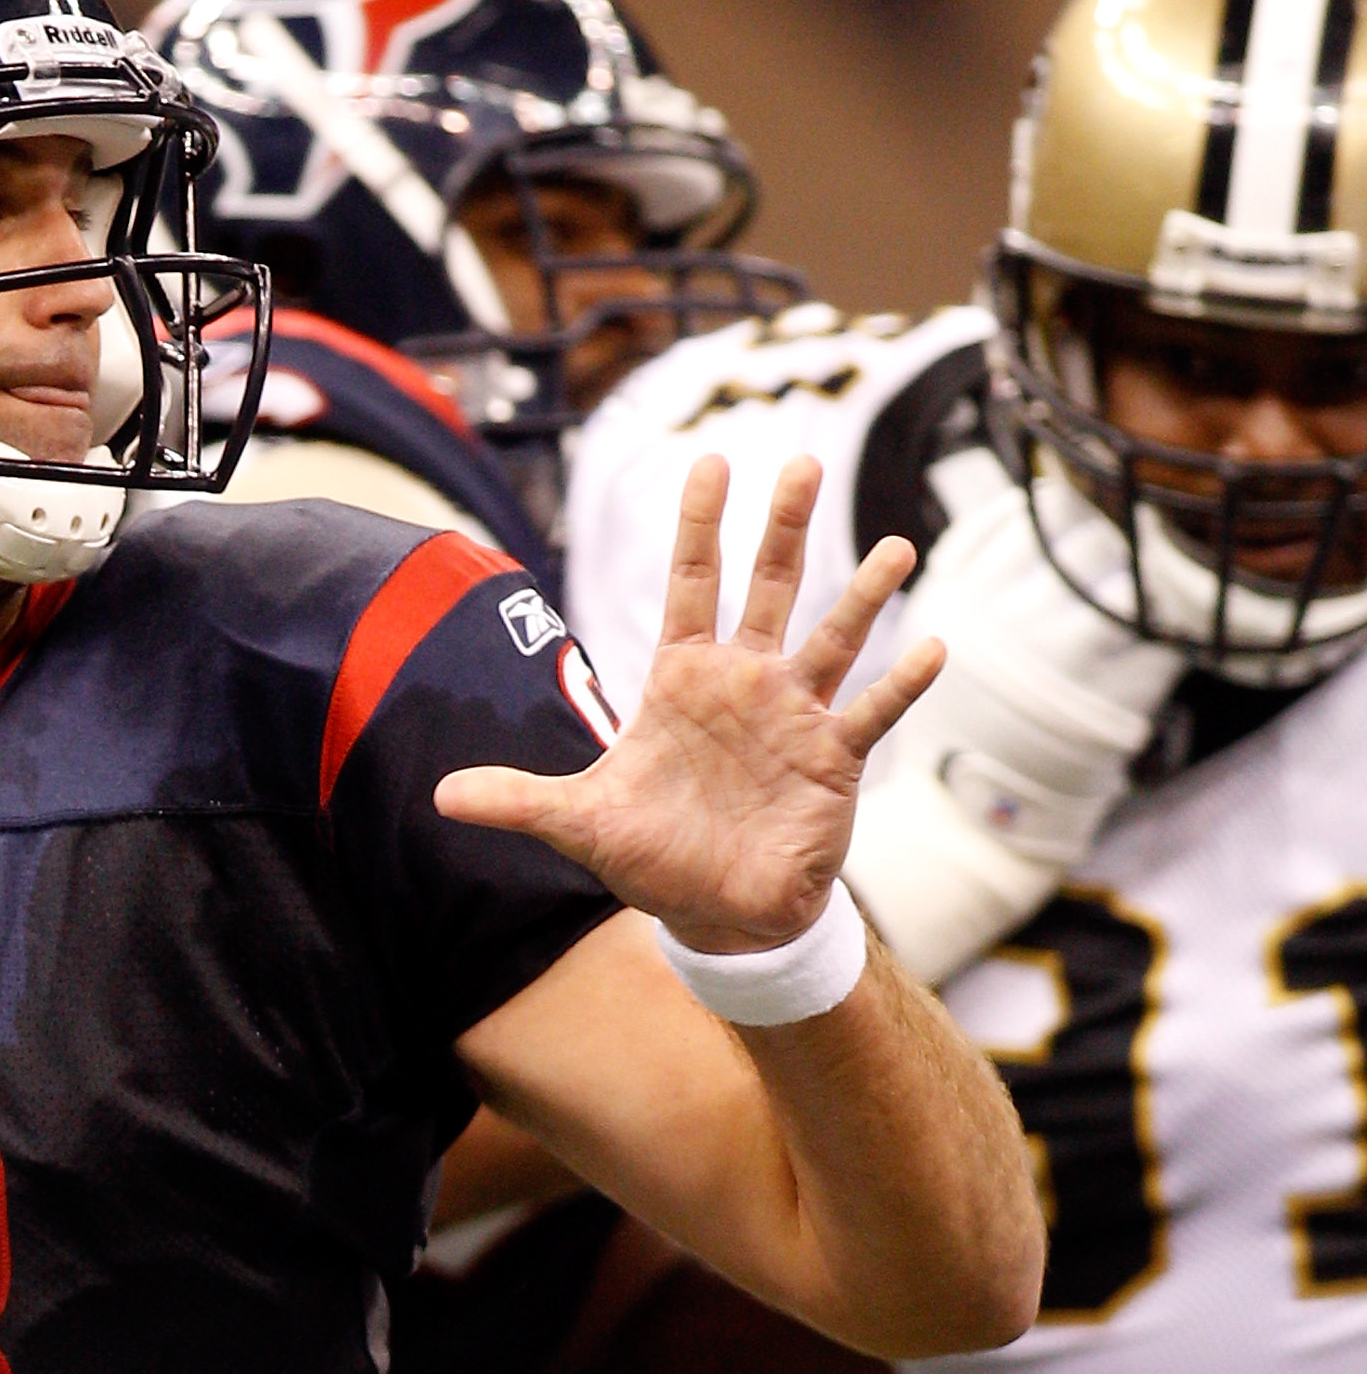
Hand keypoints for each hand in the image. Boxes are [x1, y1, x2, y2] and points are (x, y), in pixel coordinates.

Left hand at [436, 454, 944, 954]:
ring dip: (863, 594)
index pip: (691, 586)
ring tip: (895, 545)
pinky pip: (872, 713)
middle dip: (782, 527)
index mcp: (684, 680)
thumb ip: (518, 799)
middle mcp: (745, 683)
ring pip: (832, 638)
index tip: (710, 459)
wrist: (715, 913)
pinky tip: (934, 647)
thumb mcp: (580, 823)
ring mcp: (794, 716)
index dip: (699, 525)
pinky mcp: (832, 761)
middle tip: (802, 461)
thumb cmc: (655, 855)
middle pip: (767, 588)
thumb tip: (440, 796)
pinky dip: (902, 685)